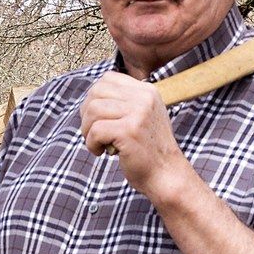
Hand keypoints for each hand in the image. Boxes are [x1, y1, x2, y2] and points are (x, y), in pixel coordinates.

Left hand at [79, 72, 192, 200]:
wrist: (166, 175)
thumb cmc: (149, 150)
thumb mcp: (143, 117)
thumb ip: (125, 103)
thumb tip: (91, 97)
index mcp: (147, 91)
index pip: (108, 78)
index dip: (94, 97)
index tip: (97, 117)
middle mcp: (144, 98)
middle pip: (96, 92)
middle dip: (87, 113)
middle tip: (93, 132)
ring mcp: (138, 113)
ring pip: (93, 110)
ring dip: (87, 130)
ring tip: (97, 143)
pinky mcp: (129, 131)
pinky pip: (96, 130)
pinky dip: (91, 143)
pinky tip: (101, 152)